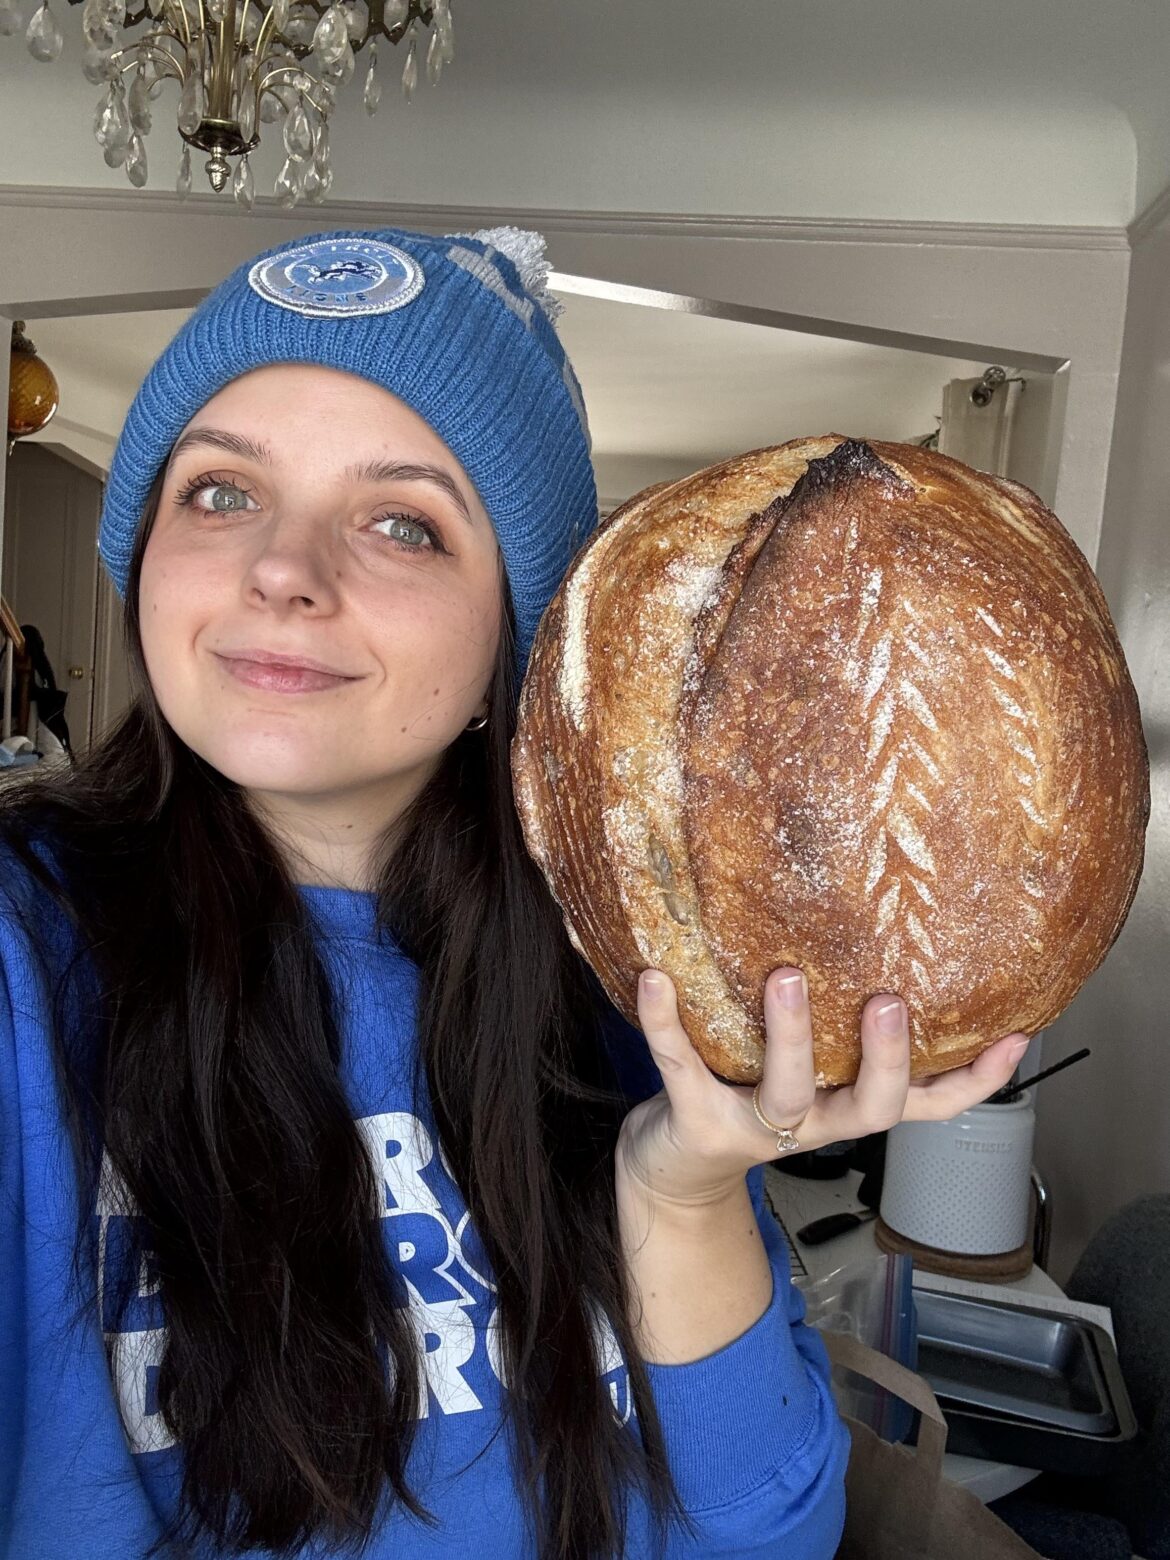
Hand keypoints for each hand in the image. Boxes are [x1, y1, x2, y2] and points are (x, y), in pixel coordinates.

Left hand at [615, 967, 1030, 1209]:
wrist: (672, 1167)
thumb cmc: (748, 1098)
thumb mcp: (809, 1073)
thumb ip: (844, 1035)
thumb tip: (885, 952)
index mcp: (845, 1107)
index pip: (925, 1105)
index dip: (973, 1083)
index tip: (1014, 1038)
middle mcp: (812, 1123)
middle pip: (867, 1108)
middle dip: (884, 1058)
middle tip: (888, 1002)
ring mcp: (754, 1125)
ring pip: (783, 1091)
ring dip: (789, 1035)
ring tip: (785, 977)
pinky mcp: (695, 1117)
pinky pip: (681, 1065)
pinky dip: (666, 1021)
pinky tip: (657, 979)